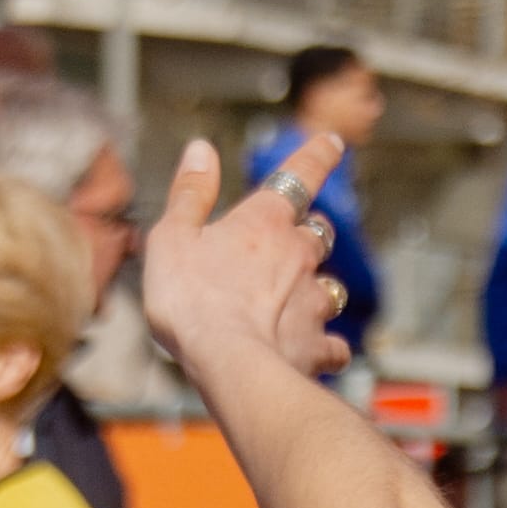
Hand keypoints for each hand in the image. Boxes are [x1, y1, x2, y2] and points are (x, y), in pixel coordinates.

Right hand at [140, 134, 350, 396]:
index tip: (332, 143)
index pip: (300, 174)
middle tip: (297, 240)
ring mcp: (313, 301)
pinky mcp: (317, 345)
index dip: (317, 155)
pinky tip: (315, 353)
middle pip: (319, 233)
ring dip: (318, 290)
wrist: (227, 364)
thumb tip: (202, 149)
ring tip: (300, 303)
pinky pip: (334, 344)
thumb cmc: (191, 301)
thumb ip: (190, 193)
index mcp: (264, 222)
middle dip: (311, 233)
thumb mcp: (173, 238)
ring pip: (331, 286)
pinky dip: (326, 346)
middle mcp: (299, 255)